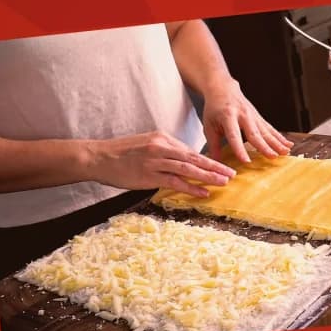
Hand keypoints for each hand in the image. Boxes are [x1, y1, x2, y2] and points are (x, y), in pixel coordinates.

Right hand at [88, 131, 235, 196]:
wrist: (98, 157)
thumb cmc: (120, 154)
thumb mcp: (144, 145)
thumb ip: (163, 152)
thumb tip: (180, 162)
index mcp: (162, 138)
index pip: (189, 151)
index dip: (207, 159)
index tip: (221, 165)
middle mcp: (162, 147)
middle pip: (194, 158)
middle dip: (215, 166)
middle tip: (232, 173)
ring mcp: (156, 160)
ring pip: (188, 169)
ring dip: (208, 176)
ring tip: (224, 182)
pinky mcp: (149, 174)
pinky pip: (175, 182)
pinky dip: (191, 187)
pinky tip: (204, 192)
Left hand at [201, 79, 293, 161]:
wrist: (223, 89)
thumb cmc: (214, 109)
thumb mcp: (209, 126)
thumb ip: (213, 145)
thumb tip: (217, 163)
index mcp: (228, 116)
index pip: (234, 135)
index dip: (240, 148)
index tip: (246, 160)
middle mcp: (243, 115)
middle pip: (255, 133)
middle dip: (264, 146)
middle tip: (273, 156)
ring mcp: (253, 115)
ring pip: (266, 131)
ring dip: (276, 142)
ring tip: (285, 152)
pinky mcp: (259, 117)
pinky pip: (270, 129)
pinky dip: (280, 137)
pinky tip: (288, 145)